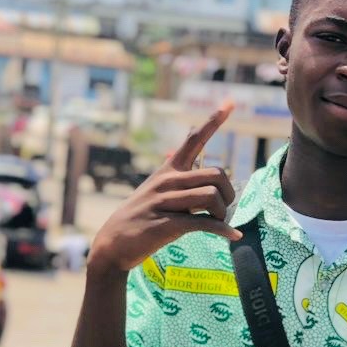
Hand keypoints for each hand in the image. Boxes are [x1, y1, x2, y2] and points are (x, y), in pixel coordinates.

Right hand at [88, 105, 239, 275]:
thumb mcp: (156, 192)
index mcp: (167, 170)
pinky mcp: (167, 224)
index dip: (214, 121)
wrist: (112, 243)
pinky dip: (223, 230)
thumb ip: (182, 184)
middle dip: (228, 193)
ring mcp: (165, 202)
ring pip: (212, 197)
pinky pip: (204, 223)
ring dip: (222, 213)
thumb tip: (213, 185)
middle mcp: (167, 181)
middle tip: (222, 209)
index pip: (193, 140)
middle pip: (216, 175)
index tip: (230, 102)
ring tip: (216, 222)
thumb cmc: (141, 219)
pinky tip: (233, 235)